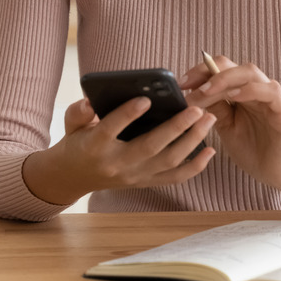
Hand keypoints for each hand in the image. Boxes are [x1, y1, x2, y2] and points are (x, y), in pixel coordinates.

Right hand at [22, 97, 215, 204]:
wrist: (74, 177)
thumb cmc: (77, 143)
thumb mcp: (70, 125)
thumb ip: (78, 112)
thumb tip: (91, 101)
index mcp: (95, 146)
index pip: (110, 129)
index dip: (127, 115)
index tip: (145, 99)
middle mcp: (117, 164)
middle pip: (150, 147)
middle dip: (176, 127)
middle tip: (196, 108)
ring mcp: (134, 176)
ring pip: (168, 161)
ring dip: (192, 141)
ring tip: (208, 119)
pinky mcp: (146, 182)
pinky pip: (175, 177)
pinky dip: (195, 166)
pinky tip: (210, 150)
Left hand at [181, 56, 280, 193]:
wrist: (279, 174)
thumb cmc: (254, 150)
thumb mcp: (226, 127)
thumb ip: (215, 108)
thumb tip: (191, 93)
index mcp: (241, 93)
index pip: (220, 69)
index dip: (199, 71)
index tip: (180, 83)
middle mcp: (256, 90)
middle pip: (233, 66)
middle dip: (207, 72)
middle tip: (188, 85)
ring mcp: (271, 98)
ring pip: (250, 72)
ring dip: (225, 79)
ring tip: (206, 92)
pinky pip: (270, 91)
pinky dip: (251, 90)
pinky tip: (234, 96)